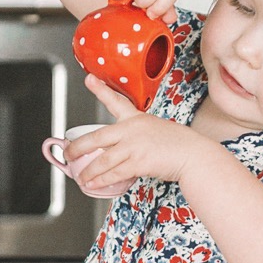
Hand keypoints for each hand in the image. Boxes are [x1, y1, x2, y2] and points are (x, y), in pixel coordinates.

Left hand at [66, 77, 201, 194]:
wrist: (194, 155)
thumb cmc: (178, 145)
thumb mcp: (156, 130)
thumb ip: (136, 137)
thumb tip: (118, 152)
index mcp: (137, 118)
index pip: (116, 101)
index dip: (100, 89)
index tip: (89, 78)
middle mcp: (132, 129)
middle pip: (96, 138)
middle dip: (77, 148)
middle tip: (67, 153)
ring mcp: (134, 145)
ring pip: (102, 160)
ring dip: (88, 172)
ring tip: (80, 178)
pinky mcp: (139, 162)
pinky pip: (114, 173)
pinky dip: (101, 180)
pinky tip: (92, 184)